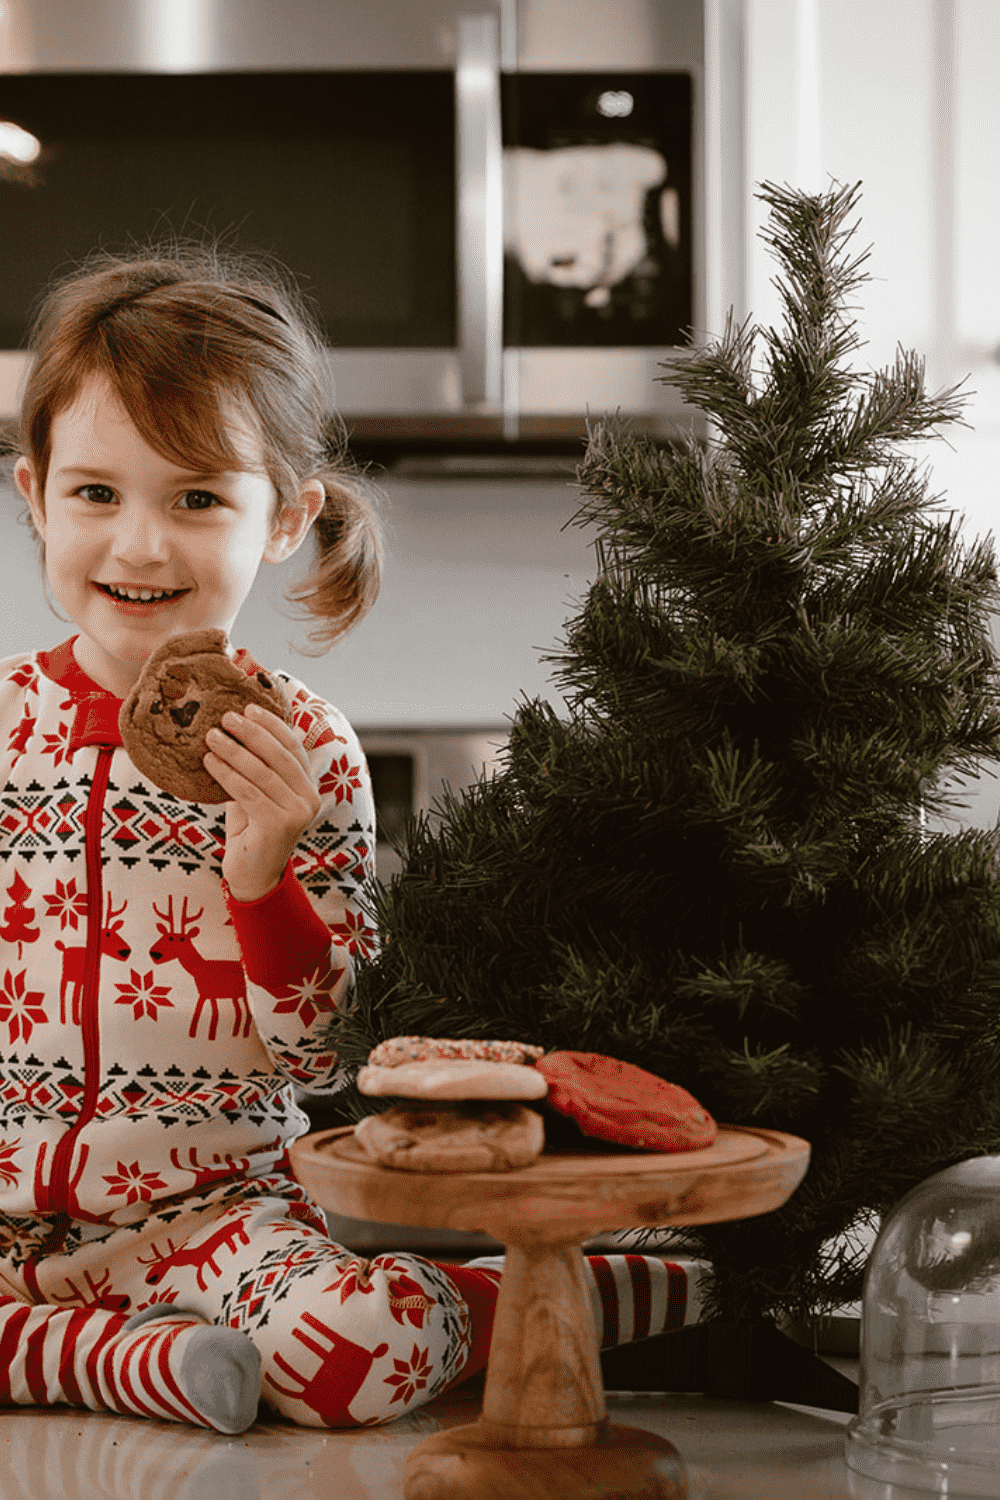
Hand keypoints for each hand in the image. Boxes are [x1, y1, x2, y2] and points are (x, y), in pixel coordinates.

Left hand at [203, 704, 320, 902]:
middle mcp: (309, 799)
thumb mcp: (255, 793)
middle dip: (251, 733)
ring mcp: (297, 813)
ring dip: (234, 751)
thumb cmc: (250, 831)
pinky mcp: (279, 826)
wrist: (252, 876)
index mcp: (307, 787)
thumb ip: (254, 768)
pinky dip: (227, 775)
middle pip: (279, 756)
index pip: (292, 747)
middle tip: (226, 717)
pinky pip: (249, 793)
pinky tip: (209, 762)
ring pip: (262, 773)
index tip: (248, 707)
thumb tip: (233, 730)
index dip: (272, 725)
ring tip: (211, 736)